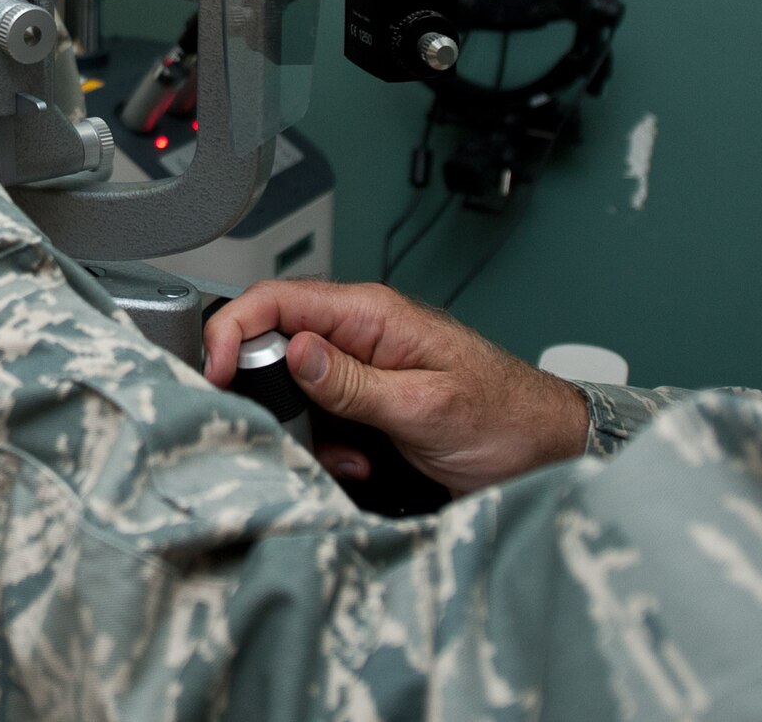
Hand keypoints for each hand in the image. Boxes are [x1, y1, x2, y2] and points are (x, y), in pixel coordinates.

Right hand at [202, 281, 588, 496]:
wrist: (546, 450)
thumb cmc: (502, 415)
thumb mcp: (422, 404)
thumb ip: (352, 380)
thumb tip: (294, 351)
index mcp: (372, 314)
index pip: (278, 300)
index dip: (234, 329)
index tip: (215, 372)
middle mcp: (362, 334)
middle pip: (277, 346)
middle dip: (274, 395)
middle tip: (287, 432)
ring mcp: (364, 368)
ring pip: (296, 391)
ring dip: (310, 430)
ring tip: (350, 455)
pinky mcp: (369, 402)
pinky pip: (323, 420)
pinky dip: (332, 446)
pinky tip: (365, 461)